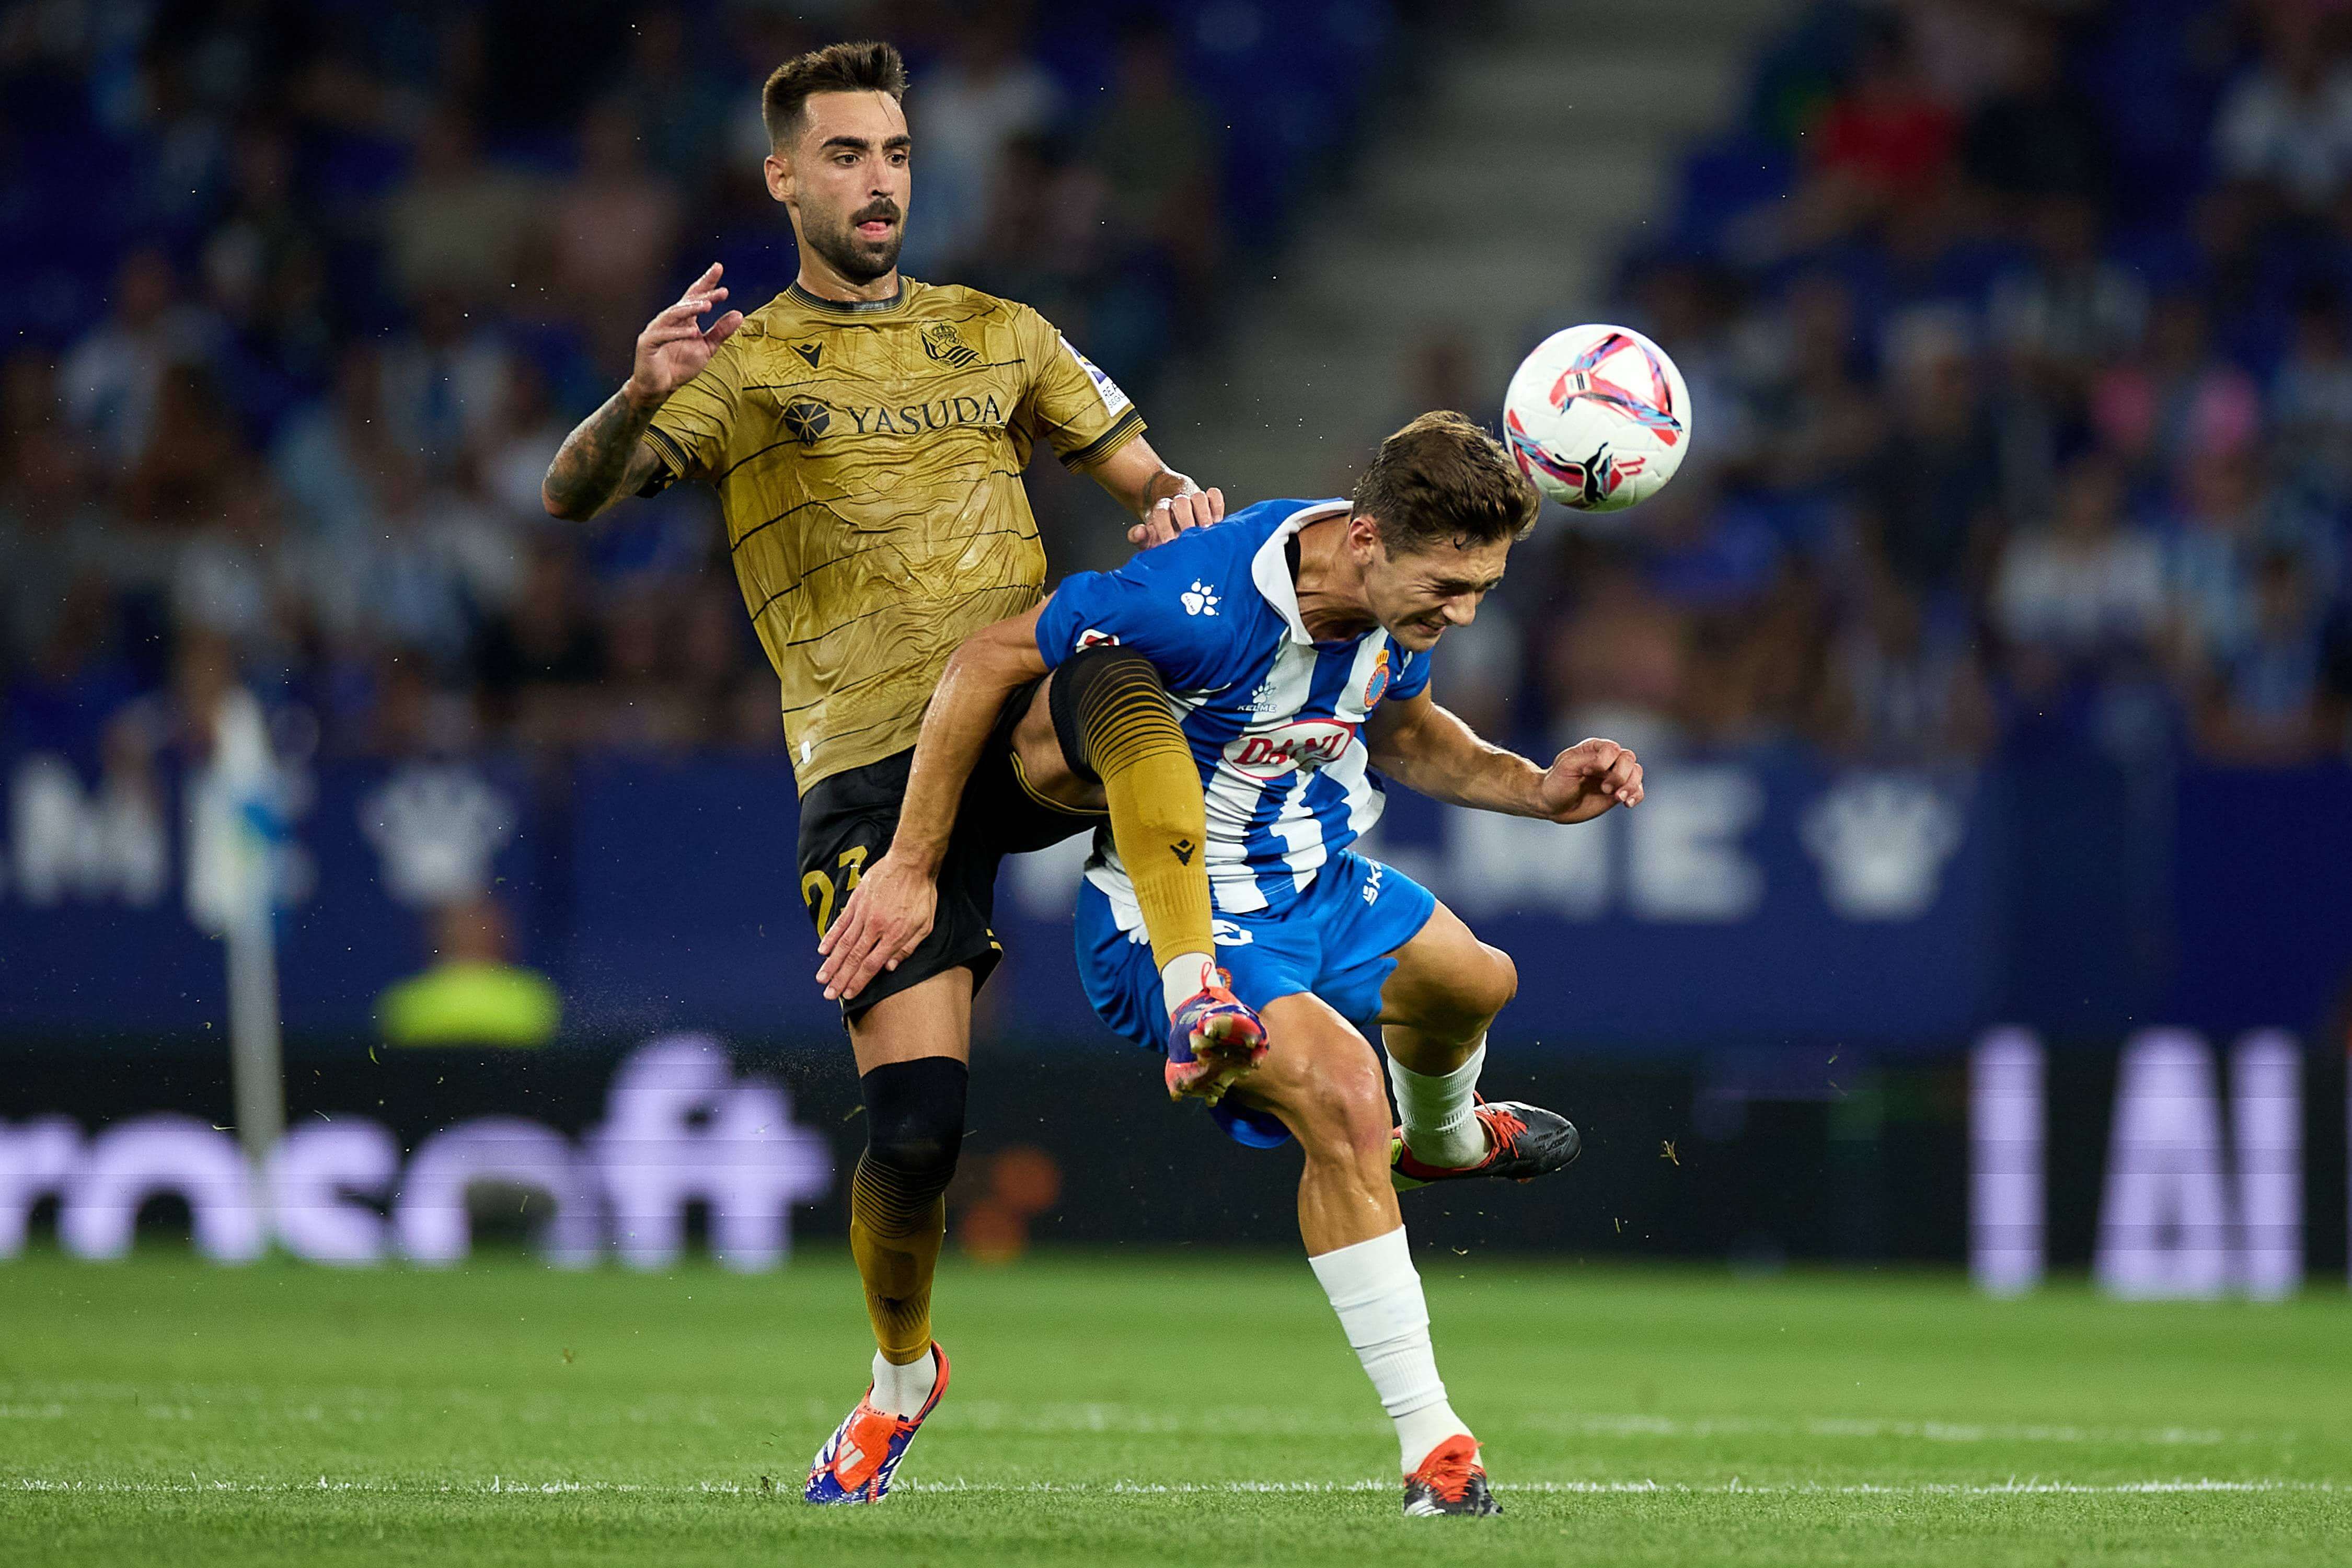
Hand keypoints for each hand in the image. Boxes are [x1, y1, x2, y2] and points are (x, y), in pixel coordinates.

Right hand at [625, 263, 745, 406]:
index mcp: (683, 319)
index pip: (695, 295)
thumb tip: (739, 314)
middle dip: (704, 295)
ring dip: (690, 309)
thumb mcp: (707, 348)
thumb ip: (721, 332)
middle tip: (722, 292)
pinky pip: (663, 335)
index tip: (718, 268)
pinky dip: (677, 333)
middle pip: (686, 302)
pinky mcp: (648, 343)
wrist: (660, 387)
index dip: (706, 282)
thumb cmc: (680, 366)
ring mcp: (656, 329)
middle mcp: (669, 320)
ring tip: (708, 306)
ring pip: (673, 314)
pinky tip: (693, 332)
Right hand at [815, 852, 937, 1001]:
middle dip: (840, 978)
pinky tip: (823, 950)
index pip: (871, 965)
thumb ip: (907, 948)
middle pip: (854, 958)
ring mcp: (863, 914)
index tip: (848, 994)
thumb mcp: (925, 925)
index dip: (858, 981)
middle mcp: (875, 928)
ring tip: (821, 978)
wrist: (911, 862)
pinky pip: (840, 923)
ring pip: (844, 943)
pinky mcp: (856, 902)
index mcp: (893, 935)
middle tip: (828, 993)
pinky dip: (830, 937)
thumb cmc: (921, 894)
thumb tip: (890, 967)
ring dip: (831, 963)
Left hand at [1127, 481, 1223, 547]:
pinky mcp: (1209, 502)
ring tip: (1206, 530)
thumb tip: (1138, 532)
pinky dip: (1217, 505)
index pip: (1161, 513)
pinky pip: (1214, 495)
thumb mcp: (1149, 539)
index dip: (1165, 527)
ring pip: (1199, 497)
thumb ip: (1140, 537)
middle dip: (1186, 520)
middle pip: (1181, 503)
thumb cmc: (1163, 536)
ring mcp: (1194, 501)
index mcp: (1162, 512)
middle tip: (1189, 535)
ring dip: (1203, 513)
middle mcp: (1178, 503)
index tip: (1169, 542)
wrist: (1176, 522)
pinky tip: (1217, 521)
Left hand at [1535, 737, 1642, 823]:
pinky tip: (1627, 804)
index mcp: (1595, 748)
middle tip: (1604, 789)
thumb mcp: (1567, 766)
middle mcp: (1608, 760)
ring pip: (1636, 773)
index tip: (1585, 772)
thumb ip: (1588, 760)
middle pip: (1629, 759)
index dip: (1603, 762)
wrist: (1553, 803)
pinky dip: (1636, 796)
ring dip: (1630, 786)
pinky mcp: (1618, 792)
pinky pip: (1637, 791)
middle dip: (1619, 776)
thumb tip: (1608, 764)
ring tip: (1617, 798)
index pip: (1612, 749)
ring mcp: (1614, 776)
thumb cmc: (1556, 782)